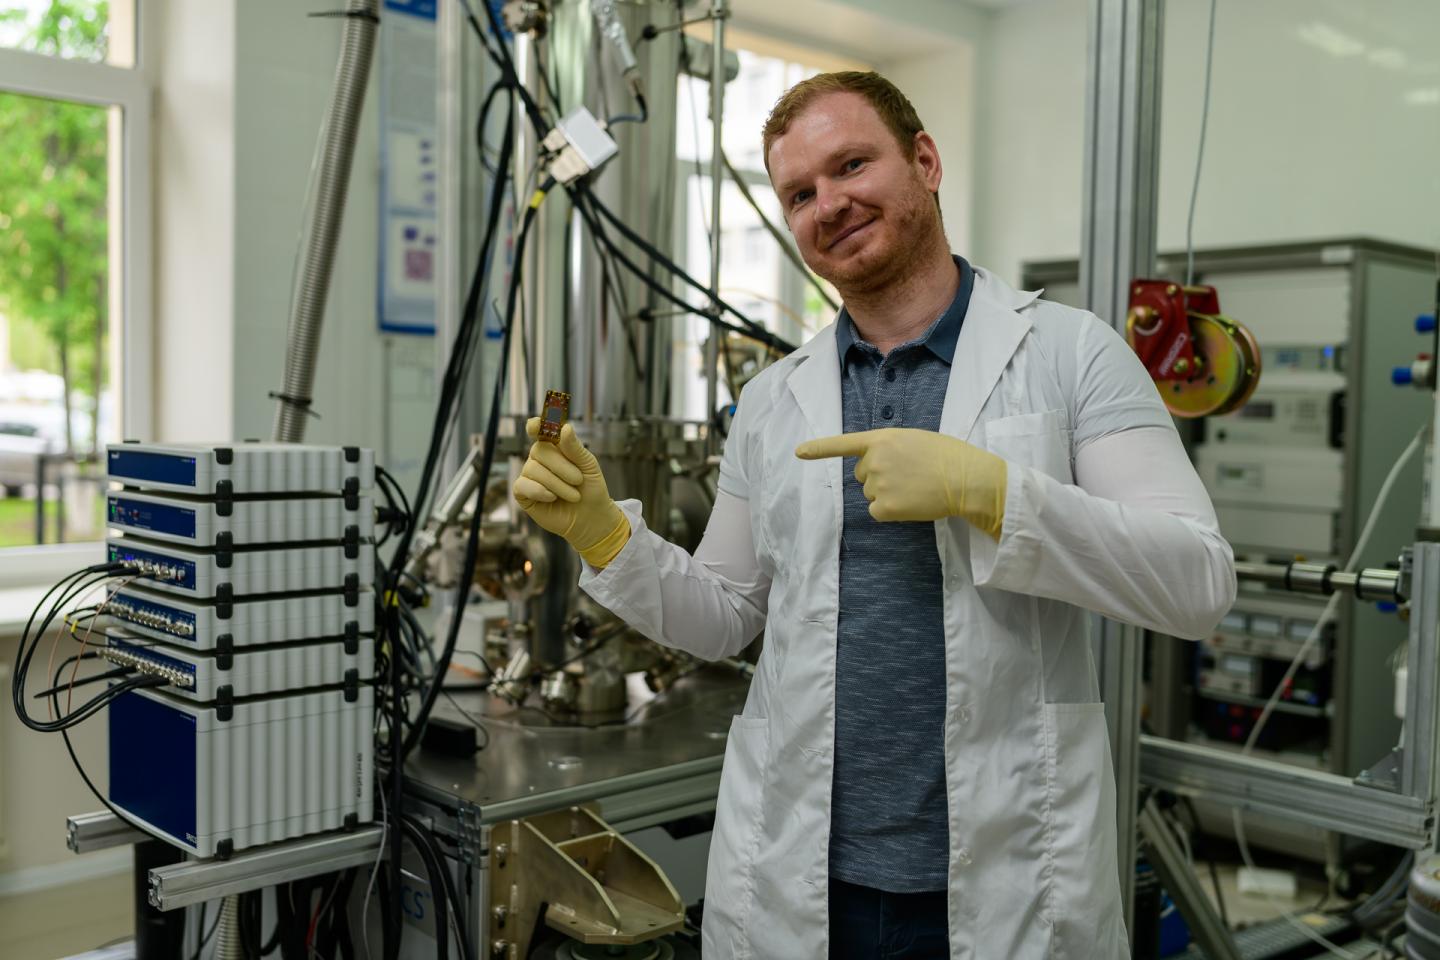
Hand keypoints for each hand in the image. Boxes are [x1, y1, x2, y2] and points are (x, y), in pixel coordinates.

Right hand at [512, 419, 630, 567]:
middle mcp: (539, 458)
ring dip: (557, 484)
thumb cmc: (590, 488)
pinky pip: (523, 485)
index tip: (536, 425)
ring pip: (533, 469)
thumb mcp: (588, 466)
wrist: (591, 517)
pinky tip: (552, 498)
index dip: (536, 425)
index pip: (540, 430)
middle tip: (578, 480)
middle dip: (562, 466)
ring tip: (573, 495)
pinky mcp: (523, 493)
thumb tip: (565, 427)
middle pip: (539, 450)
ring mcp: (529, 475)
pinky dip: (540, 491)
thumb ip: (575, 448)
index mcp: (554, 446)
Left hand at [795, 428, 1007, 538]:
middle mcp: (875, 460)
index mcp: (882, 439)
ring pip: (871, 494)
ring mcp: (879, 484)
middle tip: (909, 475)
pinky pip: (877, 512)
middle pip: (861, 475)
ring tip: (915, 487)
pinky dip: (890, 512)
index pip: (844, 444)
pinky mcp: (886, 507)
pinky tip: (911, 503)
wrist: (966, 478)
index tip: (798, 452)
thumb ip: (890, 448)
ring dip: (888, 494)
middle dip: (879, 476)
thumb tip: (876, 467)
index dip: (819, 449)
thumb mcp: (914, 440)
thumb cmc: (947, 457)